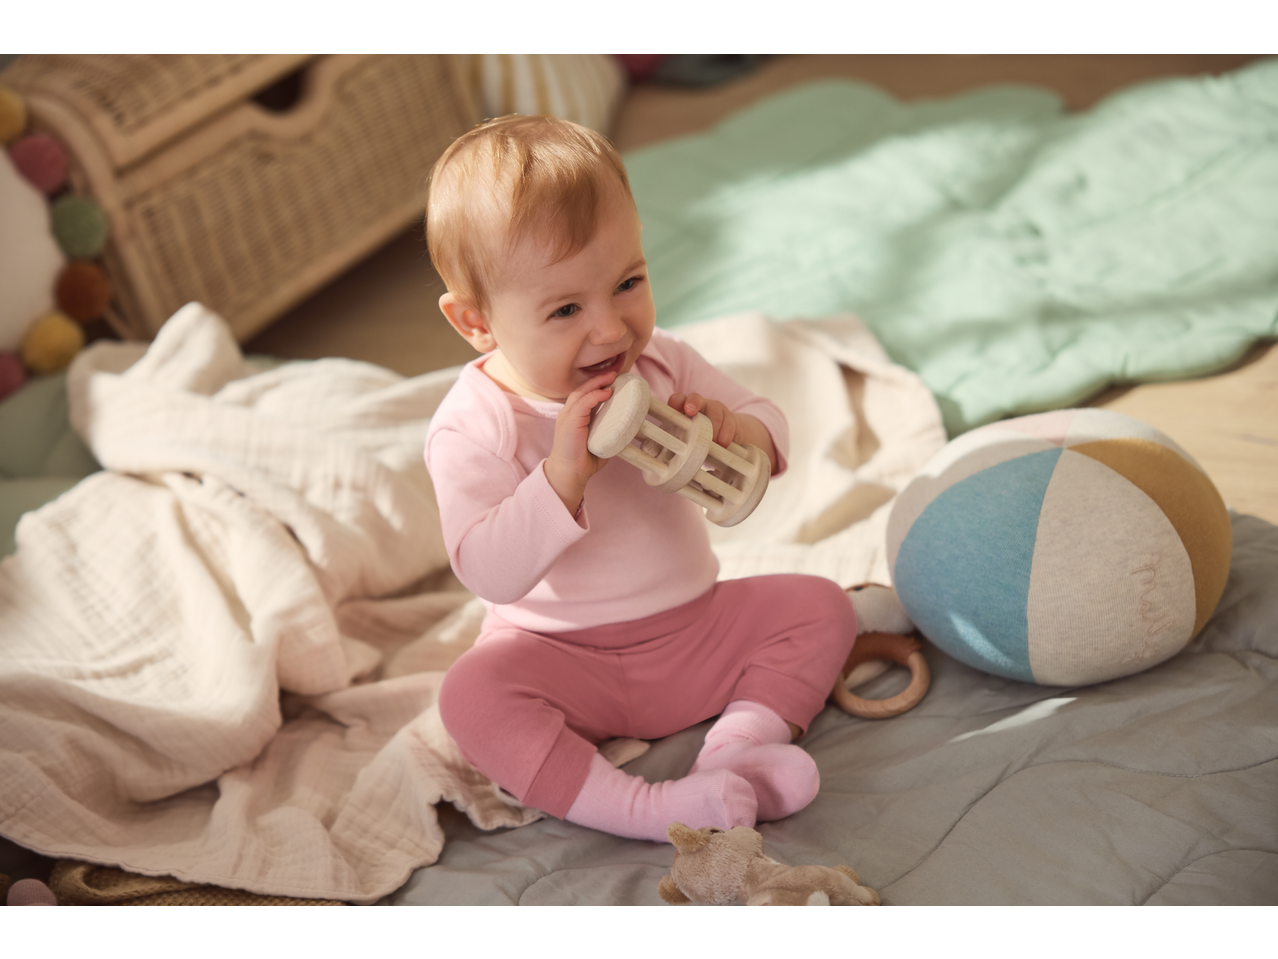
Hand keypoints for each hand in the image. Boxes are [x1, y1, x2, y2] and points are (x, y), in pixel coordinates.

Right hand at [544, 371, 616, 514]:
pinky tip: (606, 392)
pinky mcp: (569, 422)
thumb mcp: (599, 442)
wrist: (569, 473)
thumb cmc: (582, 460)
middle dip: (598, 379)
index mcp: (574, 417)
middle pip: (582, 389)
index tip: (613, 380)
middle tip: (615, 373)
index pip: (584, 395)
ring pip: (581, 393)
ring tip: (612, 377)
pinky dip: (594, 396)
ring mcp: (567, 417)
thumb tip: (626, 430)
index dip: (597, 385)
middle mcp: (568, 413)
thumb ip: (608, 433)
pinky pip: (582, 403)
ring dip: (597, 383)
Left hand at [668, 392, 737, 448]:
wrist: (725, 440)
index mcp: (684, 410)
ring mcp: (716, 409)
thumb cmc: (698, 441)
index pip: (678, 400)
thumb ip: (678, 443)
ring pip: (714, 414)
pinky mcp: (730, 418)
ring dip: (712, 430)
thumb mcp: (686, 441)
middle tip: (690, 412)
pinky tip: (722, 444)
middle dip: (693, 403)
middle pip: (696, 399)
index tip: (674, 407)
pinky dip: (724, 436)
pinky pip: (728, 424)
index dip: (676, 402)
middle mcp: (700, 405)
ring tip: (710, 444)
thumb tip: (668, 456)